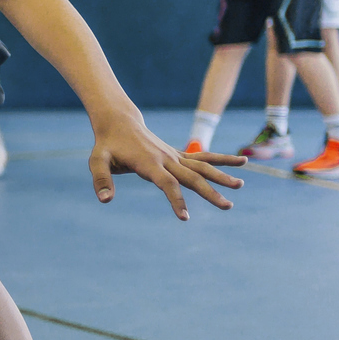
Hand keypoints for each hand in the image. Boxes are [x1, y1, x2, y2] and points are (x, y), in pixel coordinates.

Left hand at [88, 115, 243, 220]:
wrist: (119, 122)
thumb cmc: (107, 145)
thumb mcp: (97, 160)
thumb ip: (101, 179)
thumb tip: (105, 200)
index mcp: (149, 163)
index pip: (167, 184)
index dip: (176, 200)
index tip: (185, 217)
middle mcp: (166, 159)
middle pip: (192, 177)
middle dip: (210, 192)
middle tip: (228, 206)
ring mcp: (175, 156)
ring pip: (203, 166)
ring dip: (222, 175)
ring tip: (241, 185)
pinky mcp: (178, 154)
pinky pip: (203, 157)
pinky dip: (222, 160)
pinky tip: (241, 162)